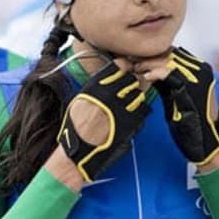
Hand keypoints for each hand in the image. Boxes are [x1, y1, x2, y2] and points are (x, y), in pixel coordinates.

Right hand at [57, 60, 149, 181]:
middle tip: (126, 92)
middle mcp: (110, 95)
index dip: (124, 69)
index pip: (119, 66)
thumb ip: (94, 89)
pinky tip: (130, 118)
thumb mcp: (78, 102)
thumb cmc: (75, 129)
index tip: (124, 73)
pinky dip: (139, 112)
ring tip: (126, 107)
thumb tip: (107, 80)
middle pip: (132, 79)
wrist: (80, 151)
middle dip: (131, 84)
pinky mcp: (131, 122)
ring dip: (135, 98)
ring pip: (139, 94)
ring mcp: (122, 108)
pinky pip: (143, 110)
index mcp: (96, 87)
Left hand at [144, 48, 218, 166]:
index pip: (173, 53)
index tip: (138, 59)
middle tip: (134, 63)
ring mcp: (198, 78)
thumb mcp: (177, 96)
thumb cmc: (191, 122)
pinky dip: (156, 73)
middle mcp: (201, 70)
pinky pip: (170, 72)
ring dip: (150, 63)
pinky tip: (147, 77)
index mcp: (199, 70)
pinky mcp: (192, 87)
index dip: (154, 56)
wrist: (204, 141)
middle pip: (170, 54)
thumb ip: (168, 82)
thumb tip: (149, 70)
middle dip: (149, 58)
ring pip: (169, 60)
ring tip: (137, 68)